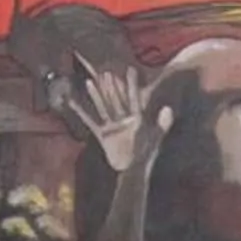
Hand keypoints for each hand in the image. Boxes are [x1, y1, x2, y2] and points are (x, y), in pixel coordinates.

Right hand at [66, 54, 161, 171]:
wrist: (133, 170)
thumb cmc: (145, 155)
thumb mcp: (154, 138)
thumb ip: (162, 124)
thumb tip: (168, 109)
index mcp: (136, 119)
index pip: (134, 98)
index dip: (132, 84)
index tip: (131, 69)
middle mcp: (123, 120)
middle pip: (116, 99)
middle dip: (111, 86)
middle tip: (106, 71)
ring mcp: (112, 126)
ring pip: (103, 107)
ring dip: (96, 95)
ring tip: (90, 81)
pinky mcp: (103, 135)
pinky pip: (90, 121)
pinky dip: (81, 113)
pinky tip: (72, 102)